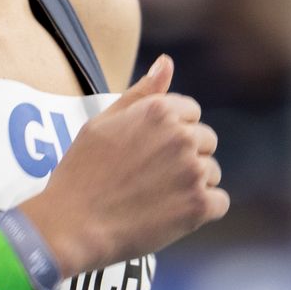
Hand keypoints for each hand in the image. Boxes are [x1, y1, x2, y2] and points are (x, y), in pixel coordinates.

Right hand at [30, 56, 227, 276]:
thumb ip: (141, 93)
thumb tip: (167, 62)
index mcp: (159, 111)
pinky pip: (218, 202)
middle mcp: (181, 136)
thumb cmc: (81, 174)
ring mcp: (193, 171)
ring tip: (155, 199)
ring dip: (192, 185)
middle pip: (206, 141)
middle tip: (149, 179)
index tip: (148, 154)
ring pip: (211, 173)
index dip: (170, 134)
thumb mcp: (102, 123)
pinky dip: (200, 211)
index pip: (191, 113)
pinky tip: (170, 215)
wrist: (72, 227)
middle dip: (185, 157)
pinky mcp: (199, 205)